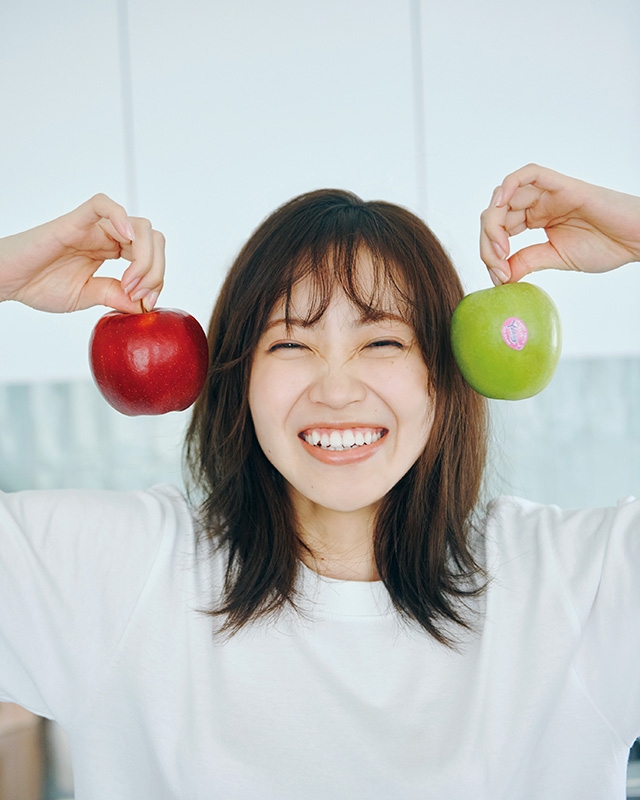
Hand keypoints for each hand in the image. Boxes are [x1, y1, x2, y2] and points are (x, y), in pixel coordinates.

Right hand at [0, 193, 164, 312]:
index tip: (144, 302)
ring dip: (144, 257)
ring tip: (128, 281)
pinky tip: (127, 240)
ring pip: (139, 226)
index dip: (157, 279)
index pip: (152, 256)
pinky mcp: (74, 220)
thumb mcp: (88, 296)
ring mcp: (93, 227)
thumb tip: (145, 305)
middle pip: (153, 239)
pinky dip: (121, 217)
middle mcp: (108, 236)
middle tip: (138, 293)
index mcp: (113, 251)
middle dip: (156, 269)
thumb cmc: (40, 285)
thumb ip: (116, 296)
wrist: (8, 280)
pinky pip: (103, 204)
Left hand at [480, 164, 639, 284]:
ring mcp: (547, 192)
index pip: (498, 230)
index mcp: (534, 219)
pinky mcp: (561, 184)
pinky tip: (501, 205)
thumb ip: (527, 261)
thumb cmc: (605, 245)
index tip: (499, 277)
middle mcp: (537, 203)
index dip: (490, 253)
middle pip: (496, 214)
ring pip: (505, 196)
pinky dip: (509, 185)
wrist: (636, 239)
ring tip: (500, 248)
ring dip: (494, 222)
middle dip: (487, 241)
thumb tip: (499, 276)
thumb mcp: (555, 258)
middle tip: (497, 266)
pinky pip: (529, 173)